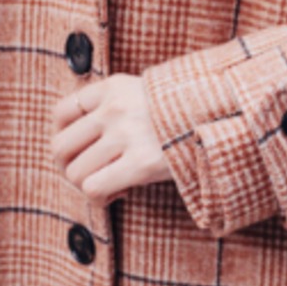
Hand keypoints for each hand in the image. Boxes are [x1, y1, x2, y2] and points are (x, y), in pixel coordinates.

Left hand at [50, 74, 173, 206]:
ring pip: (76, 172)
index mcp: (113, 87)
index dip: (64, 136)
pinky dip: (101, 197)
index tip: (80, 149)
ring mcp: (126, 135)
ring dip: (89, 185)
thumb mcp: (146, 93)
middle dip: (70, 168)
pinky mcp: (140, 163)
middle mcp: (114, 109)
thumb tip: (87, 139)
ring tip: (112, 185)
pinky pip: (94, 188)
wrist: (225, 113)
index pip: (61, 113)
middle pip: (61, 147)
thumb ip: (117, 105)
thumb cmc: (185, 110)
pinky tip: (120, 192)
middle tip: (90, 175)